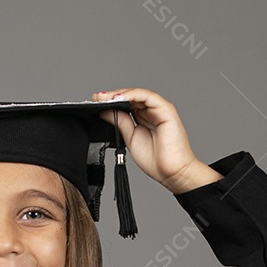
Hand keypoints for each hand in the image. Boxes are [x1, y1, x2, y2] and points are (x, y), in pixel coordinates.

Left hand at [92, 88, 220, 192]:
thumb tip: (105, 111)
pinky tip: (119, 98)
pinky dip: (132, 95)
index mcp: (143, 118)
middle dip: (112, 96)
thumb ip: (120, 123)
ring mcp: (159, 109)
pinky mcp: (166, 109)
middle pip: (130, 97)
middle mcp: (151, 111)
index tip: (94, 103)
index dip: (110, 102)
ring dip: (120, 94)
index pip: (125, 104)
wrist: (172, 172)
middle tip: (96, 98)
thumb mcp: (131, 138)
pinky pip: (147, 97)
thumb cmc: (157, 161)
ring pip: (137, 94)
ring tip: (104, 97)